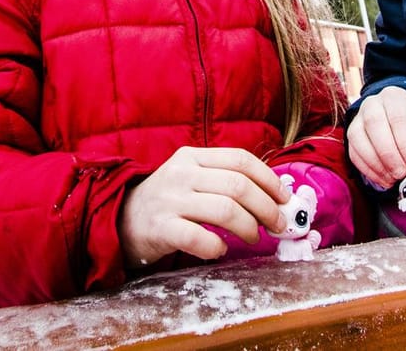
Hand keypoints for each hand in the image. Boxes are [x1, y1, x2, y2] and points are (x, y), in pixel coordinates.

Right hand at [118, 146, 289, 266]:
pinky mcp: (161, 228)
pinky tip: (220, 249)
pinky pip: (199, 238)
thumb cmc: (168, 202)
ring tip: (253, 238)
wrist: (121, 220)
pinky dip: (218, 247)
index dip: (269, 179)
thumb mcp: (191, 179)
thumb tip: (274, 196)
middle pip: (238, 185)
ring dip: (248, 228)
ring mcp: (170, 200)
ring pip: (225, 210)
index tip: (285, 199)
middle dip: (266, 208)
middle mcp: (181, 173)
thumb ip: (224, 180)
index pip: (240, 159)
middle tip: (277, 225)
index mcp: (192, 157)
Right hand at [347, 86, 405, 189]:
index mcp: (395, 97)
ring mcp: (358, 118)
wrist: (403, 126)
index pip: (398, 118)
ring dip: (376, 163)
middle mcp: (372, 103)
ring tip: (392, 179)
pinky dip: (367, 169)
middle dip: (388, 154)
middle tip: (401, 173)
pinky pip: (353, 152)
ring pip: (358, 138)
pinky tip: (382, 179)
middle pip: (374, 124)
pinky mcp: (350, 135)